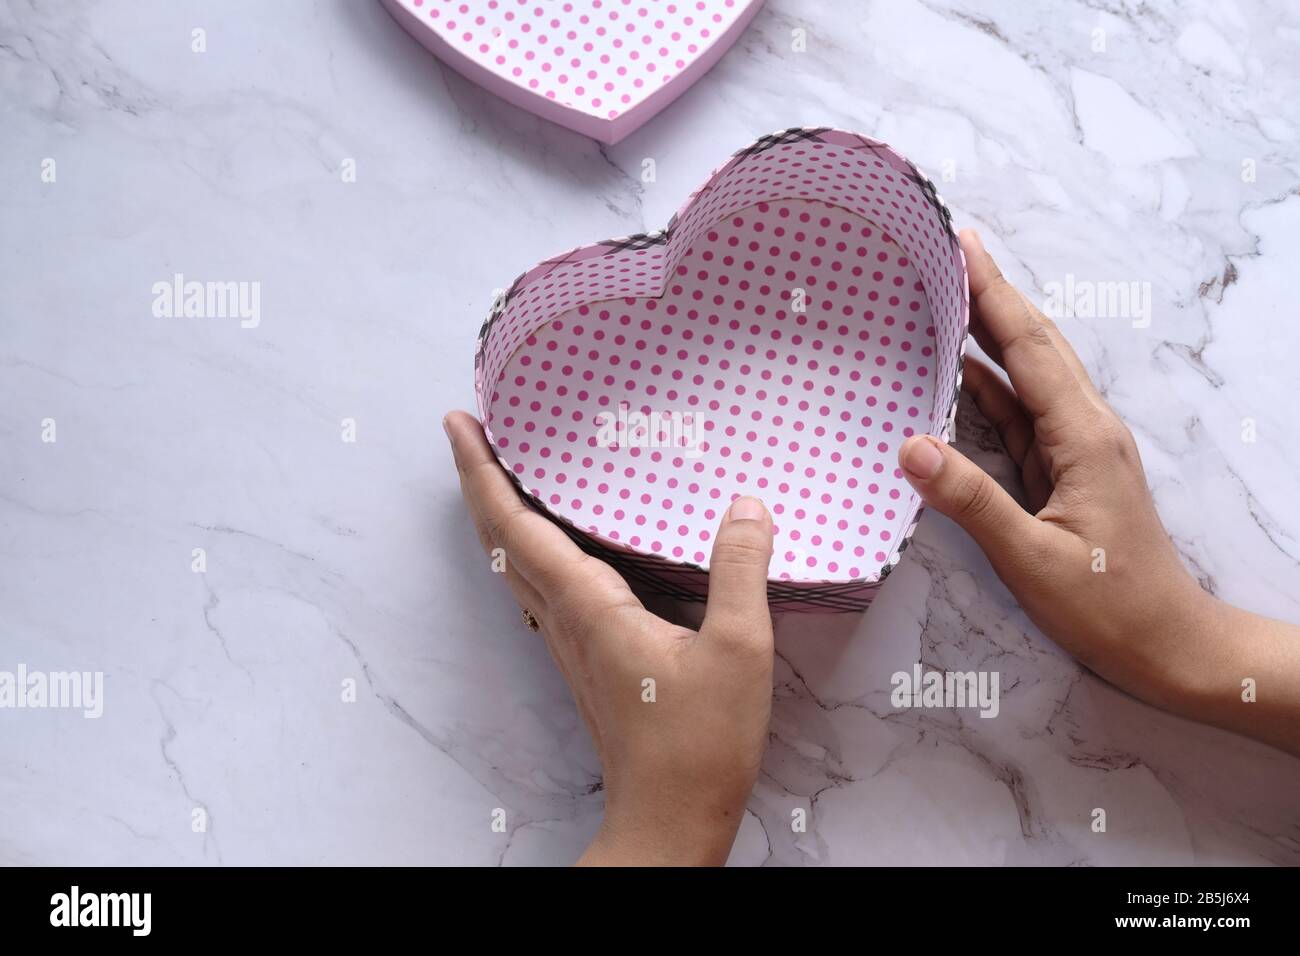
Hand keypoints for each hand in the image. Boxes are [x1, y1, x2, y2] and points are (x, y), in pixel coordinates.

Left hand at [444, 411, 775, 864]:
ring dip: (500, 512)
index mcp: (589, 607)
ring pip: (515, 565)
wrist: (670, 819)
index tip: (461, 422)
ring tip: (504, 468)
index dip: (483, 471)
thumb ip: (740, 571)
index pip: (516, 526)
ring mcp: (569, 643)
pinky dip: (528, 547)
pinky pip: (539, 586)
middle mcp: (564, 620)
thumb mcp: (739, 650)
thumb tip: (745, 503)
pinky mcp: (585, 659)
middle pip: (501, 540)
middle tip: (472, 427)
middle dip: (480, 479)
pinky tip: (553, 540)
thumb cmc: (700, 743)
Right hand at [897, 230, 1299, 754]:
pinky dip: (988, 383)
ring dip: (989, 332)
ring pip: (1028, 373)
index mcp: (1082, 435)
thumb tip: (910, 444)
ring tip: (943, 296)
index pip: (1028, 346)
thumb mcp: (1032, 559)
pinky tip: (958, 373)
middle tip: (946, 251)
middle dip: (991, 293)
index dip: (992, 292)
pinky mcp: (1066, 469)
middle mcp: (1084, 427)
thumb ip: (971, 499)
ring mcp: (1077, 447)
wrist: (1169, 643)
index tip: (960, 242)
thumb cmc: (1108, 606)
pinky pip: (1021, 411)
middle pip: (1033, 343)